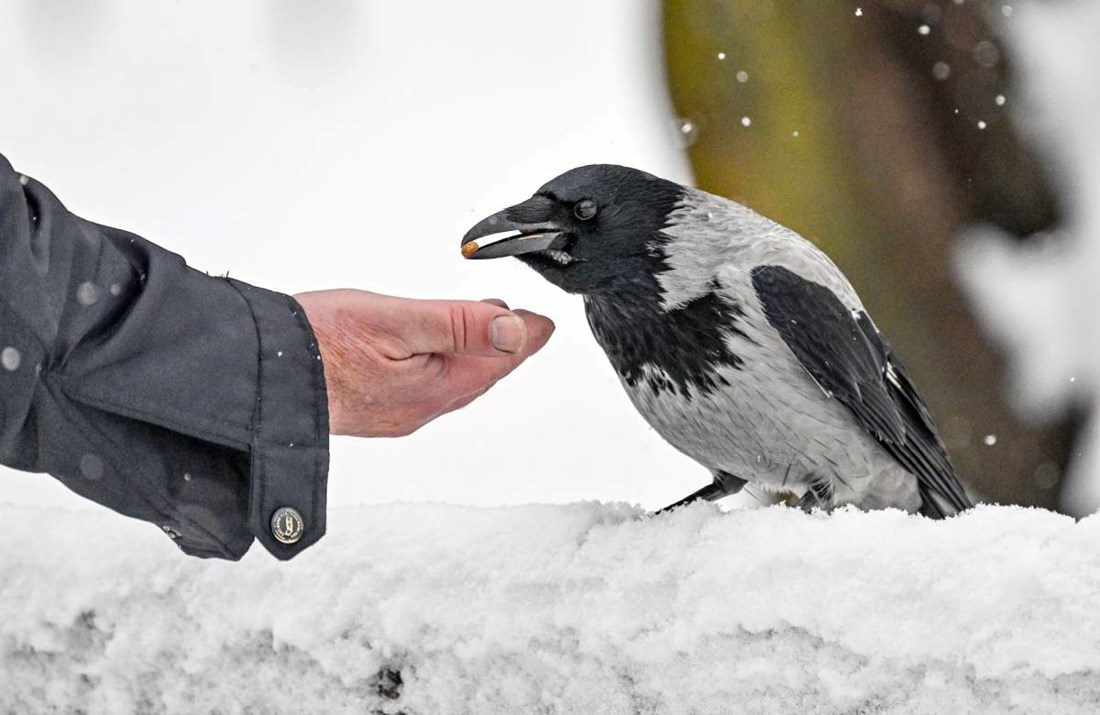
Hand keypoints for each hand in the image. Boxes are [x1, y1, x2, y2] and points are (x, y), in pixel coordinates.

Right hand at [294, 289, 553, 436]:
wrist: (254, 375)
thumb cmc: (318, 343)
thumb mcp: (398, 321)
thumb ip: (460, 326)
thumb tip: (516, 331)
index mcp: (434, 389)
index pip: (497, 362)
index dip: (524, 337)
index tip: (543, 323)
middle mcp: (418, 409)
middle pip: (477, 375)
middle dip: (503, 347)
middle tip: (523, 322)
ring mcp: (394, 412)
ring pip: (450, 381)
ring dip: (472, 355)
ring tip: (485, 328)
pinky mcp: (371, 407)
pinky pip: (422, 387)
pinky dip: (441, 364)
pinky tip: (433, 352)